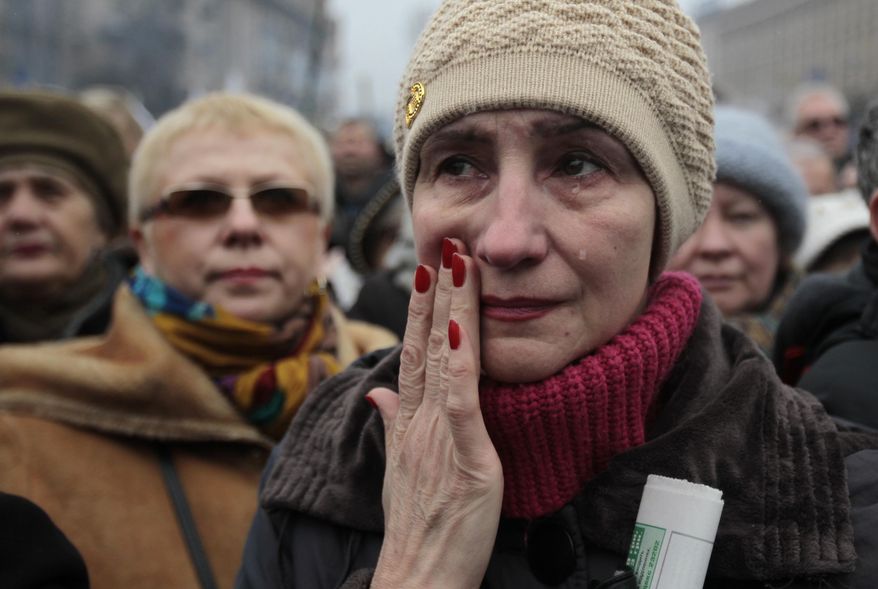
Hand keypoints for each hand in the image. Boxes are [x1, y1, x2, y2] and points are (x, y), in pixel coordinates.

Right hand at [368, 238, 503, 588]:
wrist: (418, 576)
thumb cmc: (416, 523)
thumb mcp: (401, 466)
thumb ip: (393, 421)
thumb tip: (379, 390)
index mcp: (410, 420)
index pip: (412, 350)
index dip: (419, 306)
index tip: (427, 266)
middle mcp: (420, 419)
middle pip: (426, 343)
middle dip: (435, 290)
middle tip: (444, 241)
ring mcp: (439, 436)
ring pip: (444, 361)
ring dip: (449, 309)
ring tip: (454, 265)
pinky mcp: (466, 458)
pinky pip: (462, 405)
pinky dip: (460, 367)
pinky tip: (462, 331)